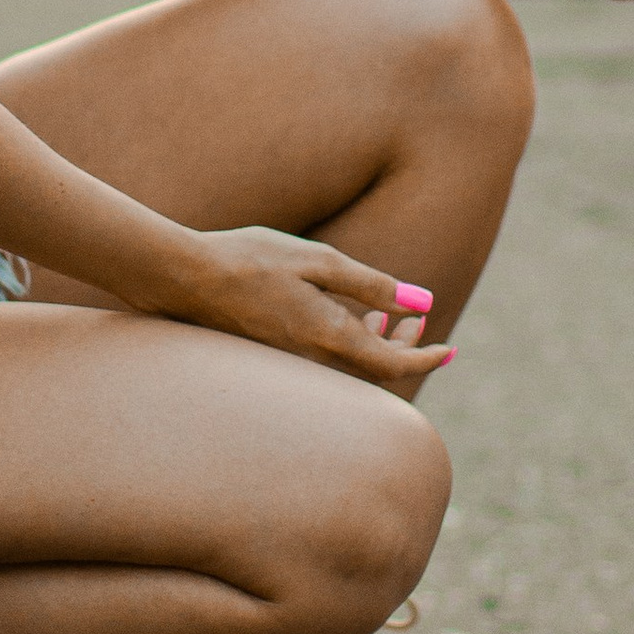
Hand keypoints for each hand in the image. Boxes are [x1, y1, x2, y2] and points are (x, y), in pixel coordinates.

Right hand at [143, 226, 442, 394]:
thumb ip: (372, 285)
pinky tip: (344, 318)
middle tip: (419, 319)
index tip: (451, 348)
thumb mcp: (319, 261)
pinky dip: (346, 346)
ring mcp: (290, 363)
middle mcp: (312, 361)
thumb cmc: (250, 260)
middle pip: (374, 373)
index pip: (394, 367)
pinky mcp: (272, 357)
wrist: (182, 277)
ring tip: (387, 319)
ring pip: (349, 370)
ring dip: (376, 346)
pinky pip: (324, 364)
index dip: (427, 358)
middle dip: (405, 348)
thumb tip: (422, 302)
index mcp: (329, 339)